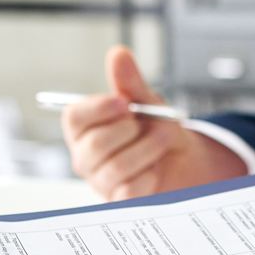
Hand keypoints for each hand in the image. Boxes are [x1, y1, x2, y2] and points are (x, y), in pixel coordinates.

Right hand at [63, 46, 246, 200]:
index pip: (74, 117)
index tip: (124, 103)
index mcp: (84, 127)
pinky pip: (130, 190)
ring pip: (116, 167)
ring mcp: (100, 180)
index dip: (99, 109)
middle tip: (149, 124)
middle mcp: (85, 155)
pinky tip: (155, 167)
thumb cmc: (155, 128)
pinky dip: (149, 175)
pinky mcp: (118, 200)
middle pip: (94, 144)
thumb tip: (118, 54)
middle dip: (130, 131)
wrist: (181, 159)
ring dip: (147, 150)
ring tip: (162, 140)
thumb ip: (130, 81)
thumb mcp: (147, 101)